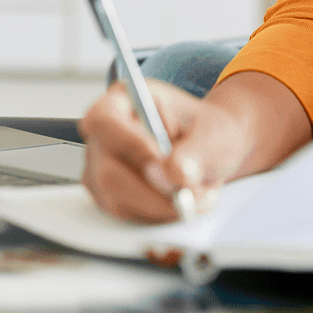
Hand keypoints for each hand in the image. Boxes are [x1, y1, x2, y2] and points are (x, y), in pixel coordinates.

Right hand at [78, 80, 254, 223]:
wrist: (208, 148)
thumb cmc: (205, 130)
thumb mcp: (212, 132)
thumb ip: (194, 153)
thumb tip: (172, 176)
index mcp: (123, 99)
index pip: (105, 121)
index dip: (131, 145)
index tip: (165, 165)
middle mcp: (103, 133)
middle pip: (107, 171)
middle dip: (154, 190)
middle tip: (192, 193)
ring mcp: (100, 166)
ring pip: (117, 198)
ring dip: (162, 205)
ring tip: (196, 193)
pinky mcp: (108, 194)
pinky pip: (127, 213)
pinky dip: (159, 213)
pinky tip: (180, 199)